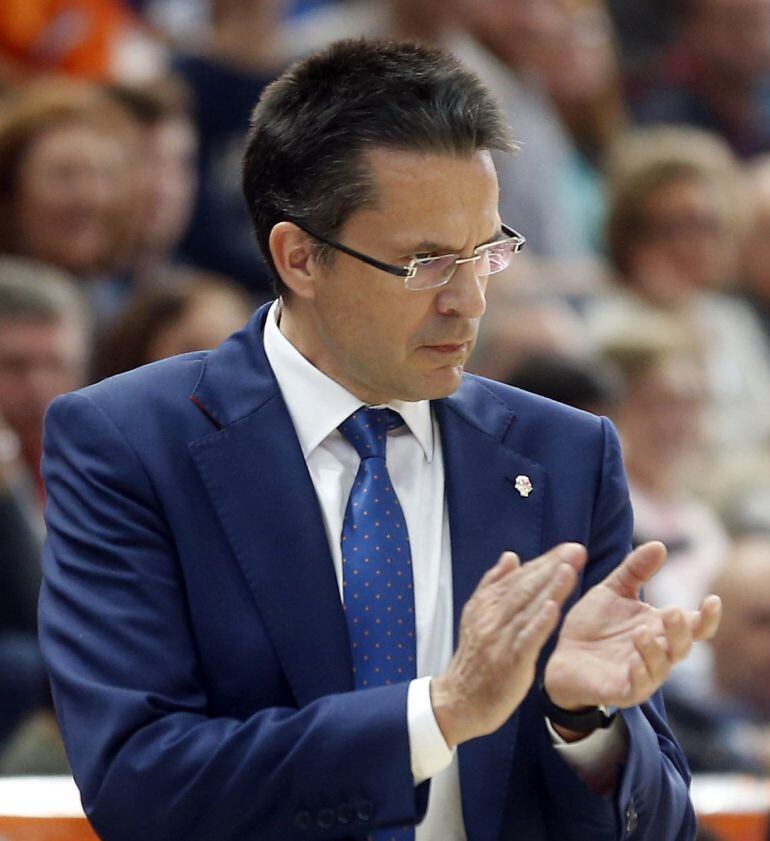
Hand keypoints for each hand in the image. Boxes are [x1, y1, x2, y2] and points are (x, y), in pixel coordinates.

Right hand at [431, 543, 586, 746]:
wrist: (458, 701)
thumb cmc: (474, 659)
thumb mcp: (476, 615)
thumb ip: (493, 585)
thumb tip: (511, 556)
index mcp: (486, 603)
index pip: (519, 576)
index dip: (544, 561)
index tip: (569, 548)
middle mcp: (491, 616)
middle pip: (525, 586)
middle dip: (552, 566)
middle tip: (576, 550)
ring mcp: (499, 638)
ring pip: (527, 607)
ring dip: (550, 587)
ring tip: (569, 568)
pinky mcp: (509, 661)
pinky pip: (526, 638)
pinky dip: (540, 621)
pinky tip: (555, 607)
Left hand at [544, 542, 721, 711]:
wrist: (562, 656)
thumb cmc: (593, 625)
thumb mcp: (612, 591)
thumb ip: (635, 570)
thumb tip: (660, 544)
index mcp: (659, 628)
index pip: (693, 626)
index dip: (707, 617)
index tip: (712, 600)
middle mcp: (656, 653)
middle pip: (681, 646)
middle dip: (681, 631)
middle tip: (673, 612)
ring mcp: (641, 674)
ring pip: (660, 667)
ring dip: (655, 651)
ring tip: (643, 632)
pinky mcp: (621, 690)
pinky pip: (636, 687)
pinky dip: (639, 676)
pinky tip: (634, 662)